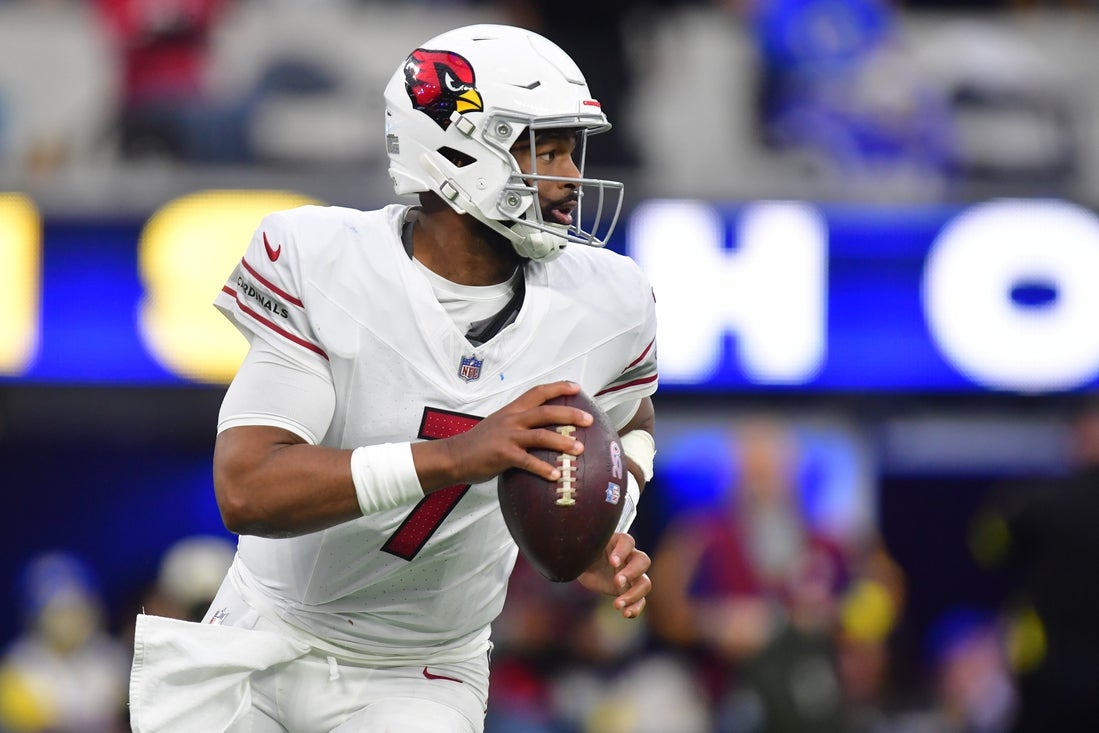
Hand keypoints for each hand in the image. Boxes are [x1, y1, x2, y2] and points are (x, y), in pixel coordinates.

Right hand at [415, 381, 593, 490]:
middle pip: (546, 412)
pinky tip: (556, 475)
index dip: (558, 387)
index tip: (576, 387)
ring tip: (579, 449)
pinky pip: (529, 461)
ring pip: (541, 435)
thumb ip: (518, 424)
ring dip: (563, 442)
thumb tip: (540, 430)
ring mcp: (508, 437)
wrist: (454, 456)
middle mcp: (512, 419)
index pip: (538, 392)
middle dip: (570, 414)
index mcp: (512, 410)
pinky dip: (544, 468)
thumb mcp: (498, 425)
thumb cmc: (477, 444)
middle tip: (588, 419)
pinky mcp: (504, 455)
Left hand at [578, 532, 651, 618]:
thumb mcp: (583, 550)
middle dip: (631, 572)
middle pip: (643, 561)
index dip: (622, 551)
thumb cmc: (585, 554)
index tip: (612, 561)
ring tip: (617, 604)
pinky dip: (635, 608)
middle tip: (616, 582)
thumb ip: (583, 547)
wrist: (586, 568)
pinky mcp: (630, 590)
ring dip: (634, 594)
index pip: (627, 541)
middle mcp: (629, 557)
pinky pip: (640, 600)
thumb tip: (572, 545)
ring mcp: (633, 575)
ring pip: (644, 583)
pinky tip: (625, 613)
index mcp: (617, 542)